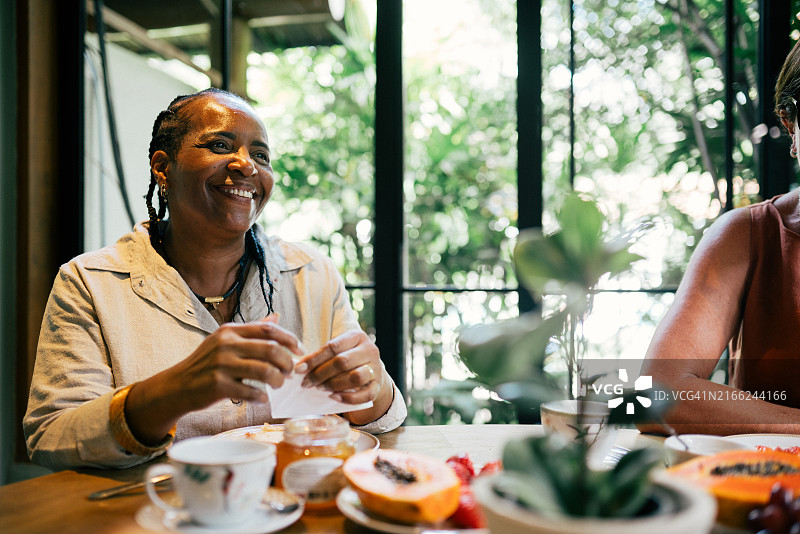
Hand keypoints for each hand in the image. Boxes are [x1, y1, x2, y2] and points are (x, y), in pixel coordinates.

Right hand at [126, 320, 302, 443]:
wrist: (177, 386)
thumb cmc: (206, 363)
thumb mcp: (225, 340)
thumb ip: (252, 330)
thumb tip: (276, 316)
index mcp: (230, 330)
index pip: (268, 329)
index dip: (289, 339)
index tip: (300, 350)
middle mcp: (226, 344)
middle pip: (271, 349)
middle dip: (287, 362)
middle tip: (290, 372)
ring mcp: (221, 365)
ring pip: (265, 371)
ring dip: (278, 380)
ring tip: (279, 384)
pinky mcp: (217, 385)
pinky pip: (251, 392)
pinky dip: (261, 397)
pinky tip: (262, 398)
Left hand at [295, 330, 384, 405]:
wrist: (371, 370)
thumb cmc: (348, 359)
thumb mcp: (338, 351)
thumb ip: (322, 356)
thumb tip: (299, 367)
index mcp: (357, 336)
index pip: (333, 346)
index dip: (314, 359)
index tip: (299, 369)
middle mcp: (369, 350)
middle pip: (343, 362)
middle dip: (321, 374)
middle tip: (307, 383)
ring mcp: (376, 368)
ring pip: (355, 377)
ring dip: (334, 384)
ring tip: (320, 388)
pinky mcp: (378, 386)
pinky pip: (365, 395)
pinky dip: (348, 398)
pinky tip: (334, 397)